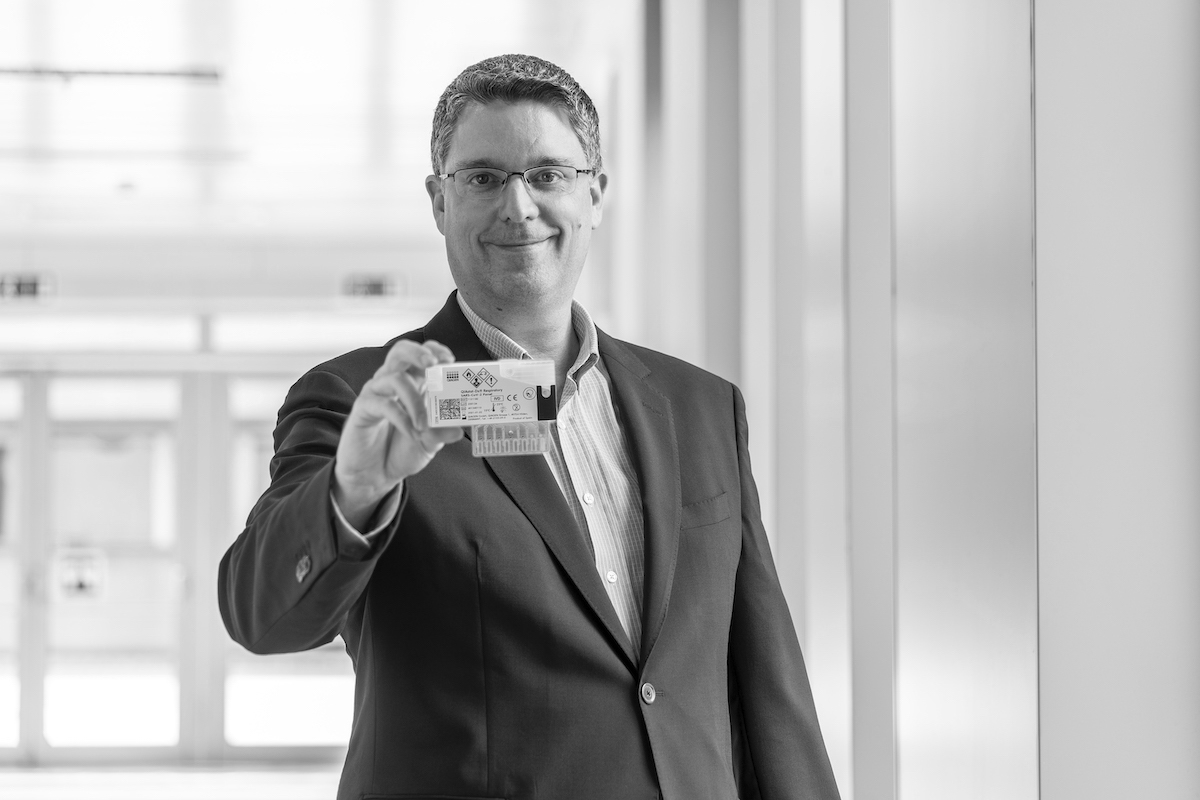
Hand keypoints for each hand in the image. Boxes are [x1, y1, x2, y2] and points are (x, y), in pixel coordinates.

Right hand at [333, 339, 463, 525]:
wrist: (375, 476)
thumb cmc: (401, 452)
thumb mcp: (430, 443)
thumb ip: (443, 432)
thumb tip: (461, 428)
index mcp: (412, 384)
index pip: (421, 355)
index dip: (435, 351)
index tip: (449, 360)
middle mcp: (392, 383)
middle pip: (400, 352)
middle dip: (418, 353)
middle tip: (433, 365)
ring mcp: (376, 393)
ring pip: (394, 377)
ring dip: (414, 400)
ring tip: (424, 425)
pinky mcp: (363, 408)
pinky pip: (383, 404)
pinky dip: (402, 418)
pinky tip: (411, 433)